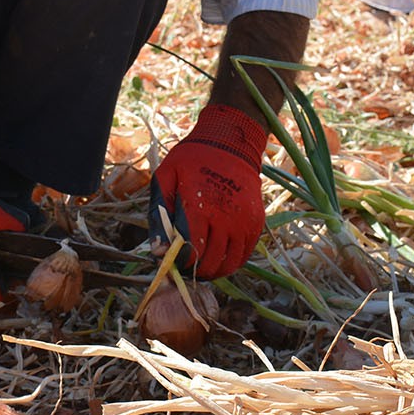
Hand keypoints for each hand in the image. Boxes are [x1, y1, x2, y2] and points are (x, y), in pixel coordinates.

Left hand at [150, 104, 267, 278]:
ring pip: (229, 264)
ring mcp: (244, 223)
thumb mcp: (166, 177)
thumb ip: (158, 214)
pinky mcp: (256, 223)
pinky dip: (231, 262)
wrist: (230, 143)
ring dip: (214, 271)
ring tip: (202, 267)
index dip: (179, 264)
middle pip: (209, 262)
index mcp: (200, 208)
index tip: (172, 262)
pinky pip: (244, 255)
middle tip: (185, 269)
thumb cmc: (192, 159)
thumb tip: (157, 250)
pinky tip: (219, 258)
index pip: (190, 253)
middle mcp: (225, 219)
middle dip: (195, 271)